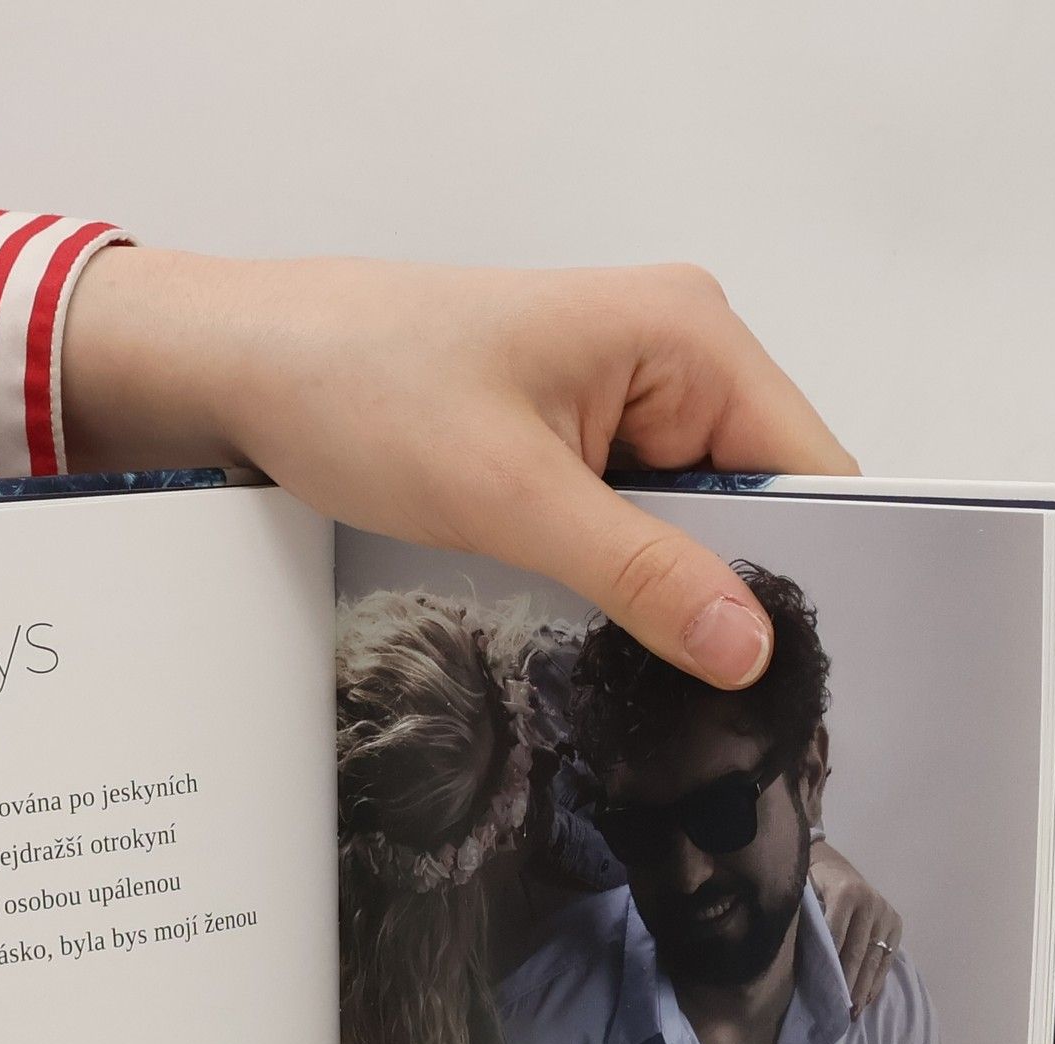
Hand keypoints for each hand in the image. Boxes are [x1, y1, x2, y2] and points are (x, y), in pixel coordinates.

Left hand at [62, 250, 856, 686]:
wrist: (245, 367)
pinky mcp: (570, 440)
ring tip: (628, 660)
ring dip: (662, 590)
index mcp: (687, 334)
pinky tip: (586, 619)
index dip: (805, 570)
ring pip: (688, 526)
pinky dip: (615, 577)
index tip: (784, 676)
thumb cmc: (358, 384)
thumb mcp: (509, 494)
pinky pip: (629, 525)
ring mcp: (619, 400)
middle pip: (755, 503)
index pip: (809, 468)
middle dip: (727, 593)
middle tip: (701, 697)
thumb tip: (746, 645)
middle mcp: (670, 357)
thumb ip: (640, 572)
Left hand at [809, 840, 902, 1018]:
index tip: (824, 992)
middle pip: (858, 951)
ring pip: (875, 957)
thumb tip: (798, 964)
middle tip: (840, 1010)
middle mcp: (871, 902)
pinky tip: (867, 999)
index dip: (831, 965)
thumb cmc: (810, 886)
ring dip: (864, 987)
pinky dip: (877, 980)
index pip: (836, 936)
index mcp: (845, 893)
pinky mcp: (896, 923)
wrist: (834, 866)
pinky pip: (887, 957)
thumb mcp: (803, 896)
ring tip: (854, 1012)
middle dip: (849, 983)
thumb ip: (805, 923)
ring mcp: (886, 913)